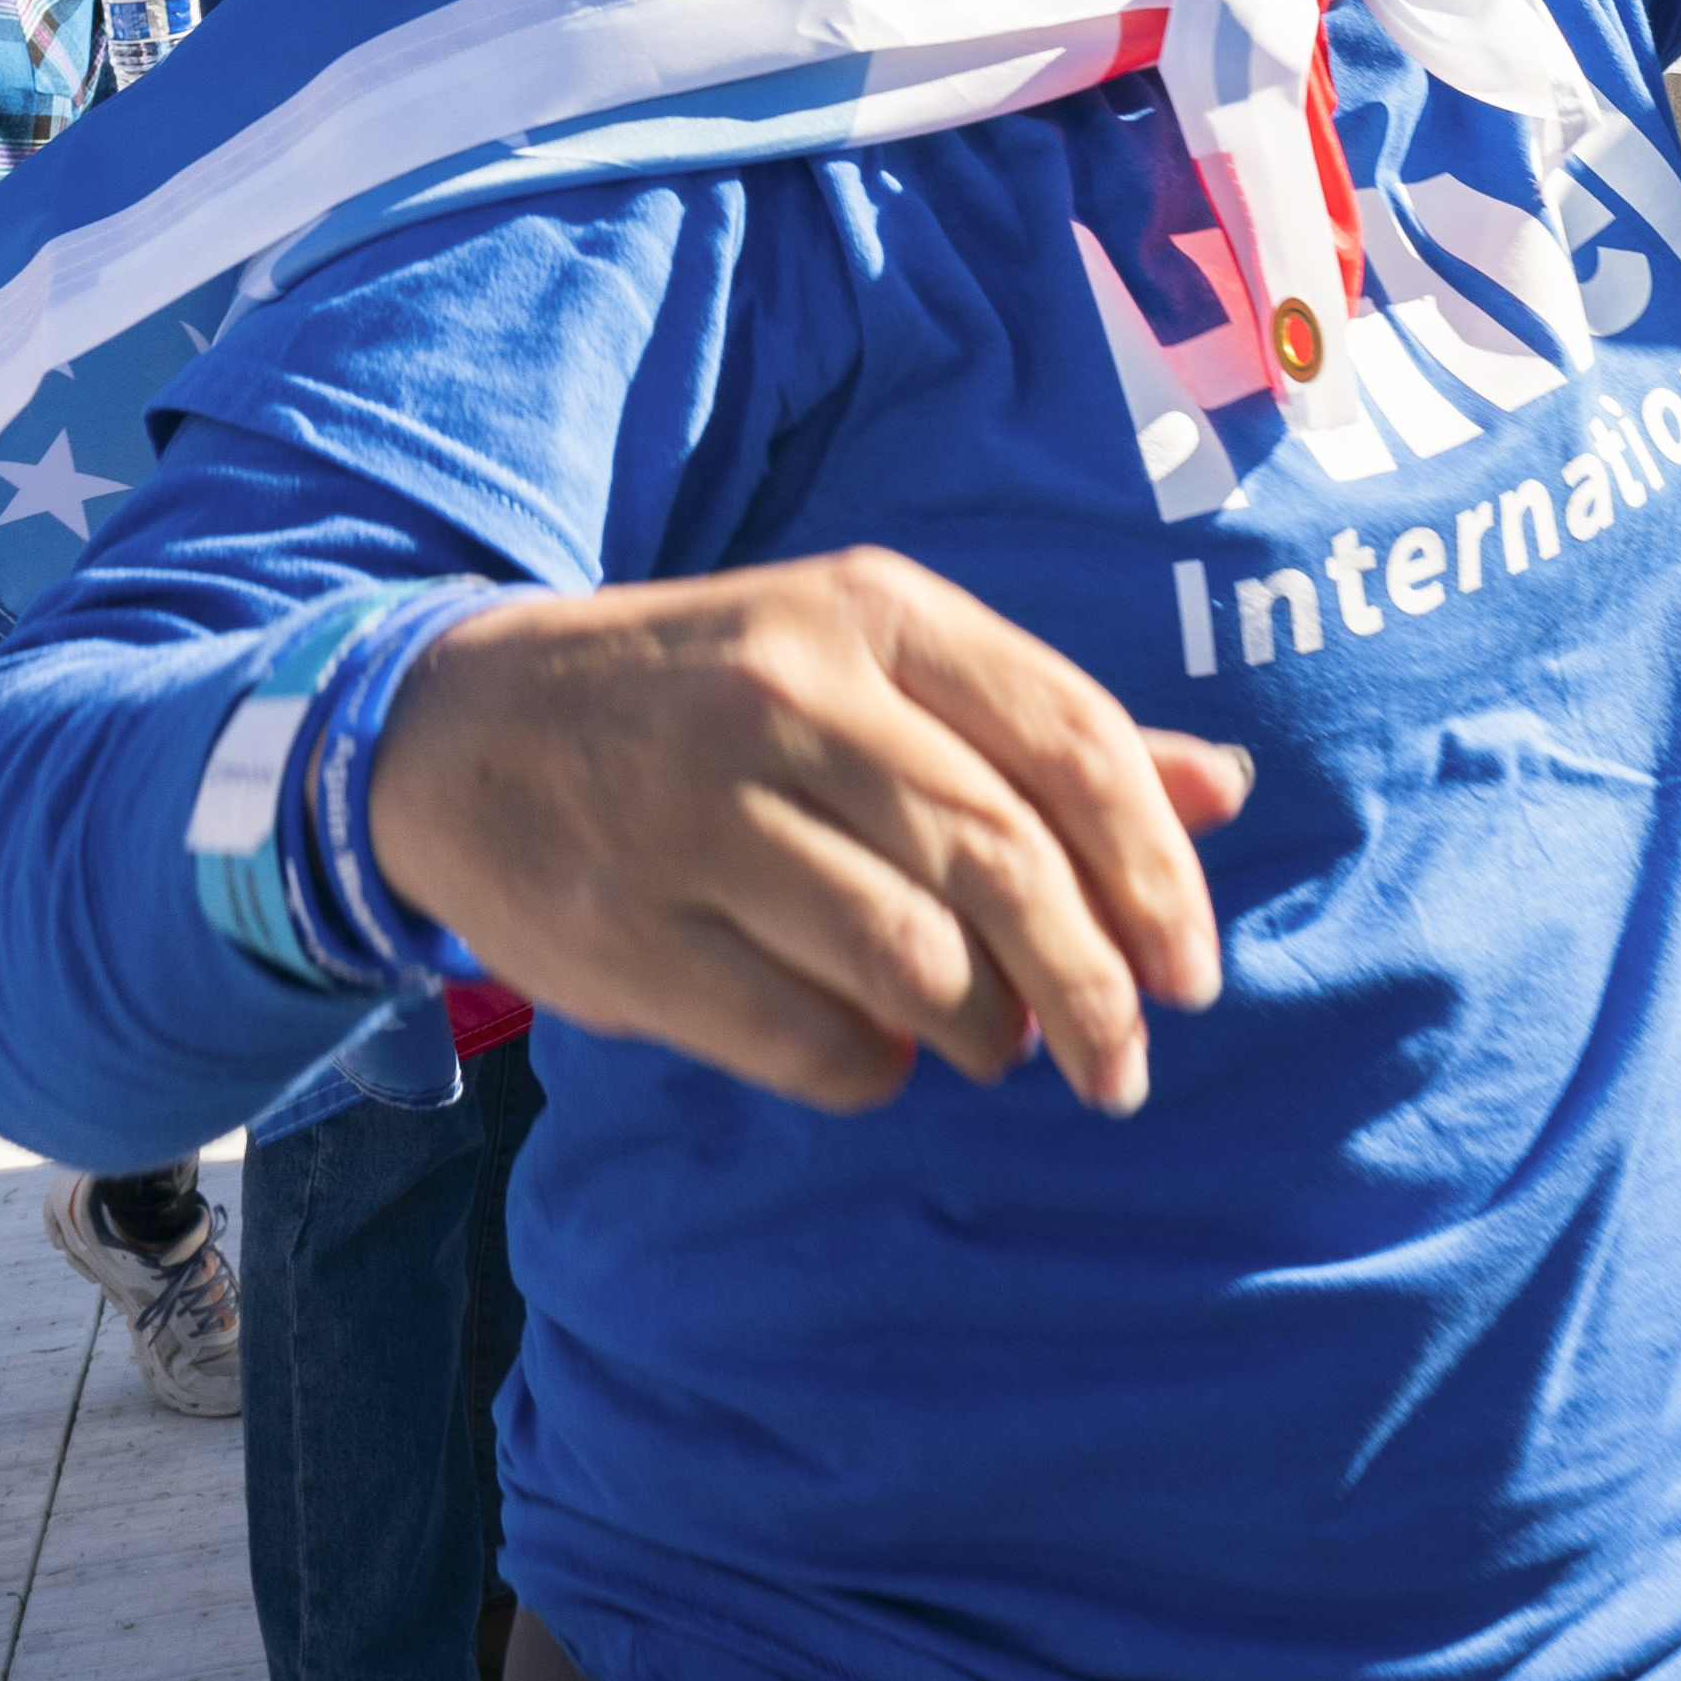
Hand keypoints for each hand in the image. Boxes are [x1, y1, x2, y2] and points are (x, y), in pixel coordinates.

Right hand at [369, 552, 1254, 1115]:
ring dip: (987, 1032)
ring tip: (993, 1047)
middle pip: (1006, 862)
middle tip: (1125, 1067)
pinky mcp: (631, 929)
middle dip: (1095, 988)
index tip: (1192, 973)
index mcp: (873, 611)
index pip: (1070, 740)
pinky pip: (809, 1037)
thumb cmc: (711, 699)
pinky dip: (874, 1069)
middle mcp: (790, 696)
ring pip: (917, 960)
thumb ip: (1040, 731)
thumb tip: (1223, 788)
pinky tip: (880, 1055)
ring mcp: (699, 813)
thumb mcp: (873, 664)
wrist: (458, 724)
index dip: (1157, 873)